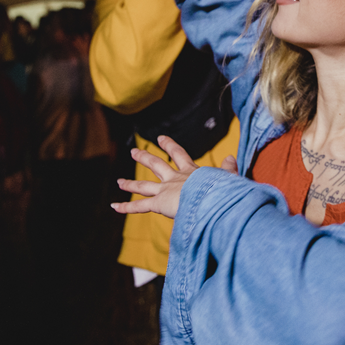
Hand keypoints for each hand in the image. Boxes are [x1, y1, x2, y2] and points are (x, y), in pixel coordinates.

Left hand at [110, 135, 237, 218]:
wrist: (210, 199)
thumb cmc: (221, 191)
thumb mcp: (227, 178)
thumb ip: (228, 169)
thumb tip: (231, 158)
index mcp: (190, 172)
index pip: (179, 155)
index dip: (170, 146)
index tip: (161, 138)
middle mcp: (174, 178)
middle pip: (156, 165)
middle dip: (144, 157)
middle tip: (134, 151)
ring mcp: (165, 190)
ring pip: (143, 185)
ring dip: (130, 183)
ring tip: (119, 181)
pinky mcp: (159, 203)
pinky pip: (139, 206)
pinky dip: (126, 206)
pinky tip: (114, 206)